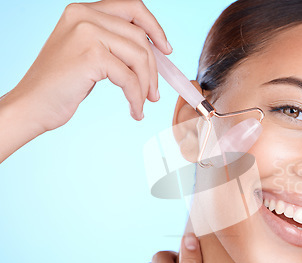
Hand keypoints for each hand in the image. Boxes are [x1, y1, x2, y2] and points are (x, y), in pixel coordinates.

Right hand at [3, 0, 170, 132]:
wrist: (32, 104)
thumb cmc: (60, 84)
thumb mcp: (87, 52)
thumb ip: (113, 43)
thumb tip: (153, 51)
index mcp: (83, 10)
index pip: (132, 8)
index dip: (154, 28)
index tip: (166, 50)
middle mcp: (85, 15)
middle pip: (140, 38)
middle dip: (152, 68)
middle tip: (154, 92)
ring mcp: (87, 33)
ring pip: (139, 57)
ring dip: (146, 85)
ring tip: (143, 102)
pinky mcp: (92, 55)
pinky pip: (129, 78)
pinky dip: (136, 97)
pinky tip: (135, 110)